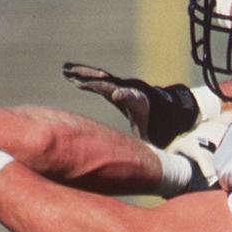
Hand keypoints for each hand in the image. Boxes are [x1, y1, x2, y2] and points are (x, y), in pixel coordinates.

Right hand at [62, 63, 199, 146]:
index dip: (125, 96)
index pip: (133, 98)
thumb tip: (151, 161)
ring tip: (66, 70)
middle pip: (112, 83)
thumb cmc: (157, 128)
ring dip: (84, 74)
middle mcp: (131, 90)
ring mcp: (121, 85)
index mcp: (141, 104)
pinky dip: (83, 75)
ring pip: (101, 77)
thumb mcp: (154, 139)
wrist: (165, 110)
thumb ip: (150, 147)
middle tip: (79, 77)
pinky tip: (67, 72)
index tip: (116, 94)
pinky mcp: (113, 85)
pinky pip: (96, 79)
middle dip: (96, 80)